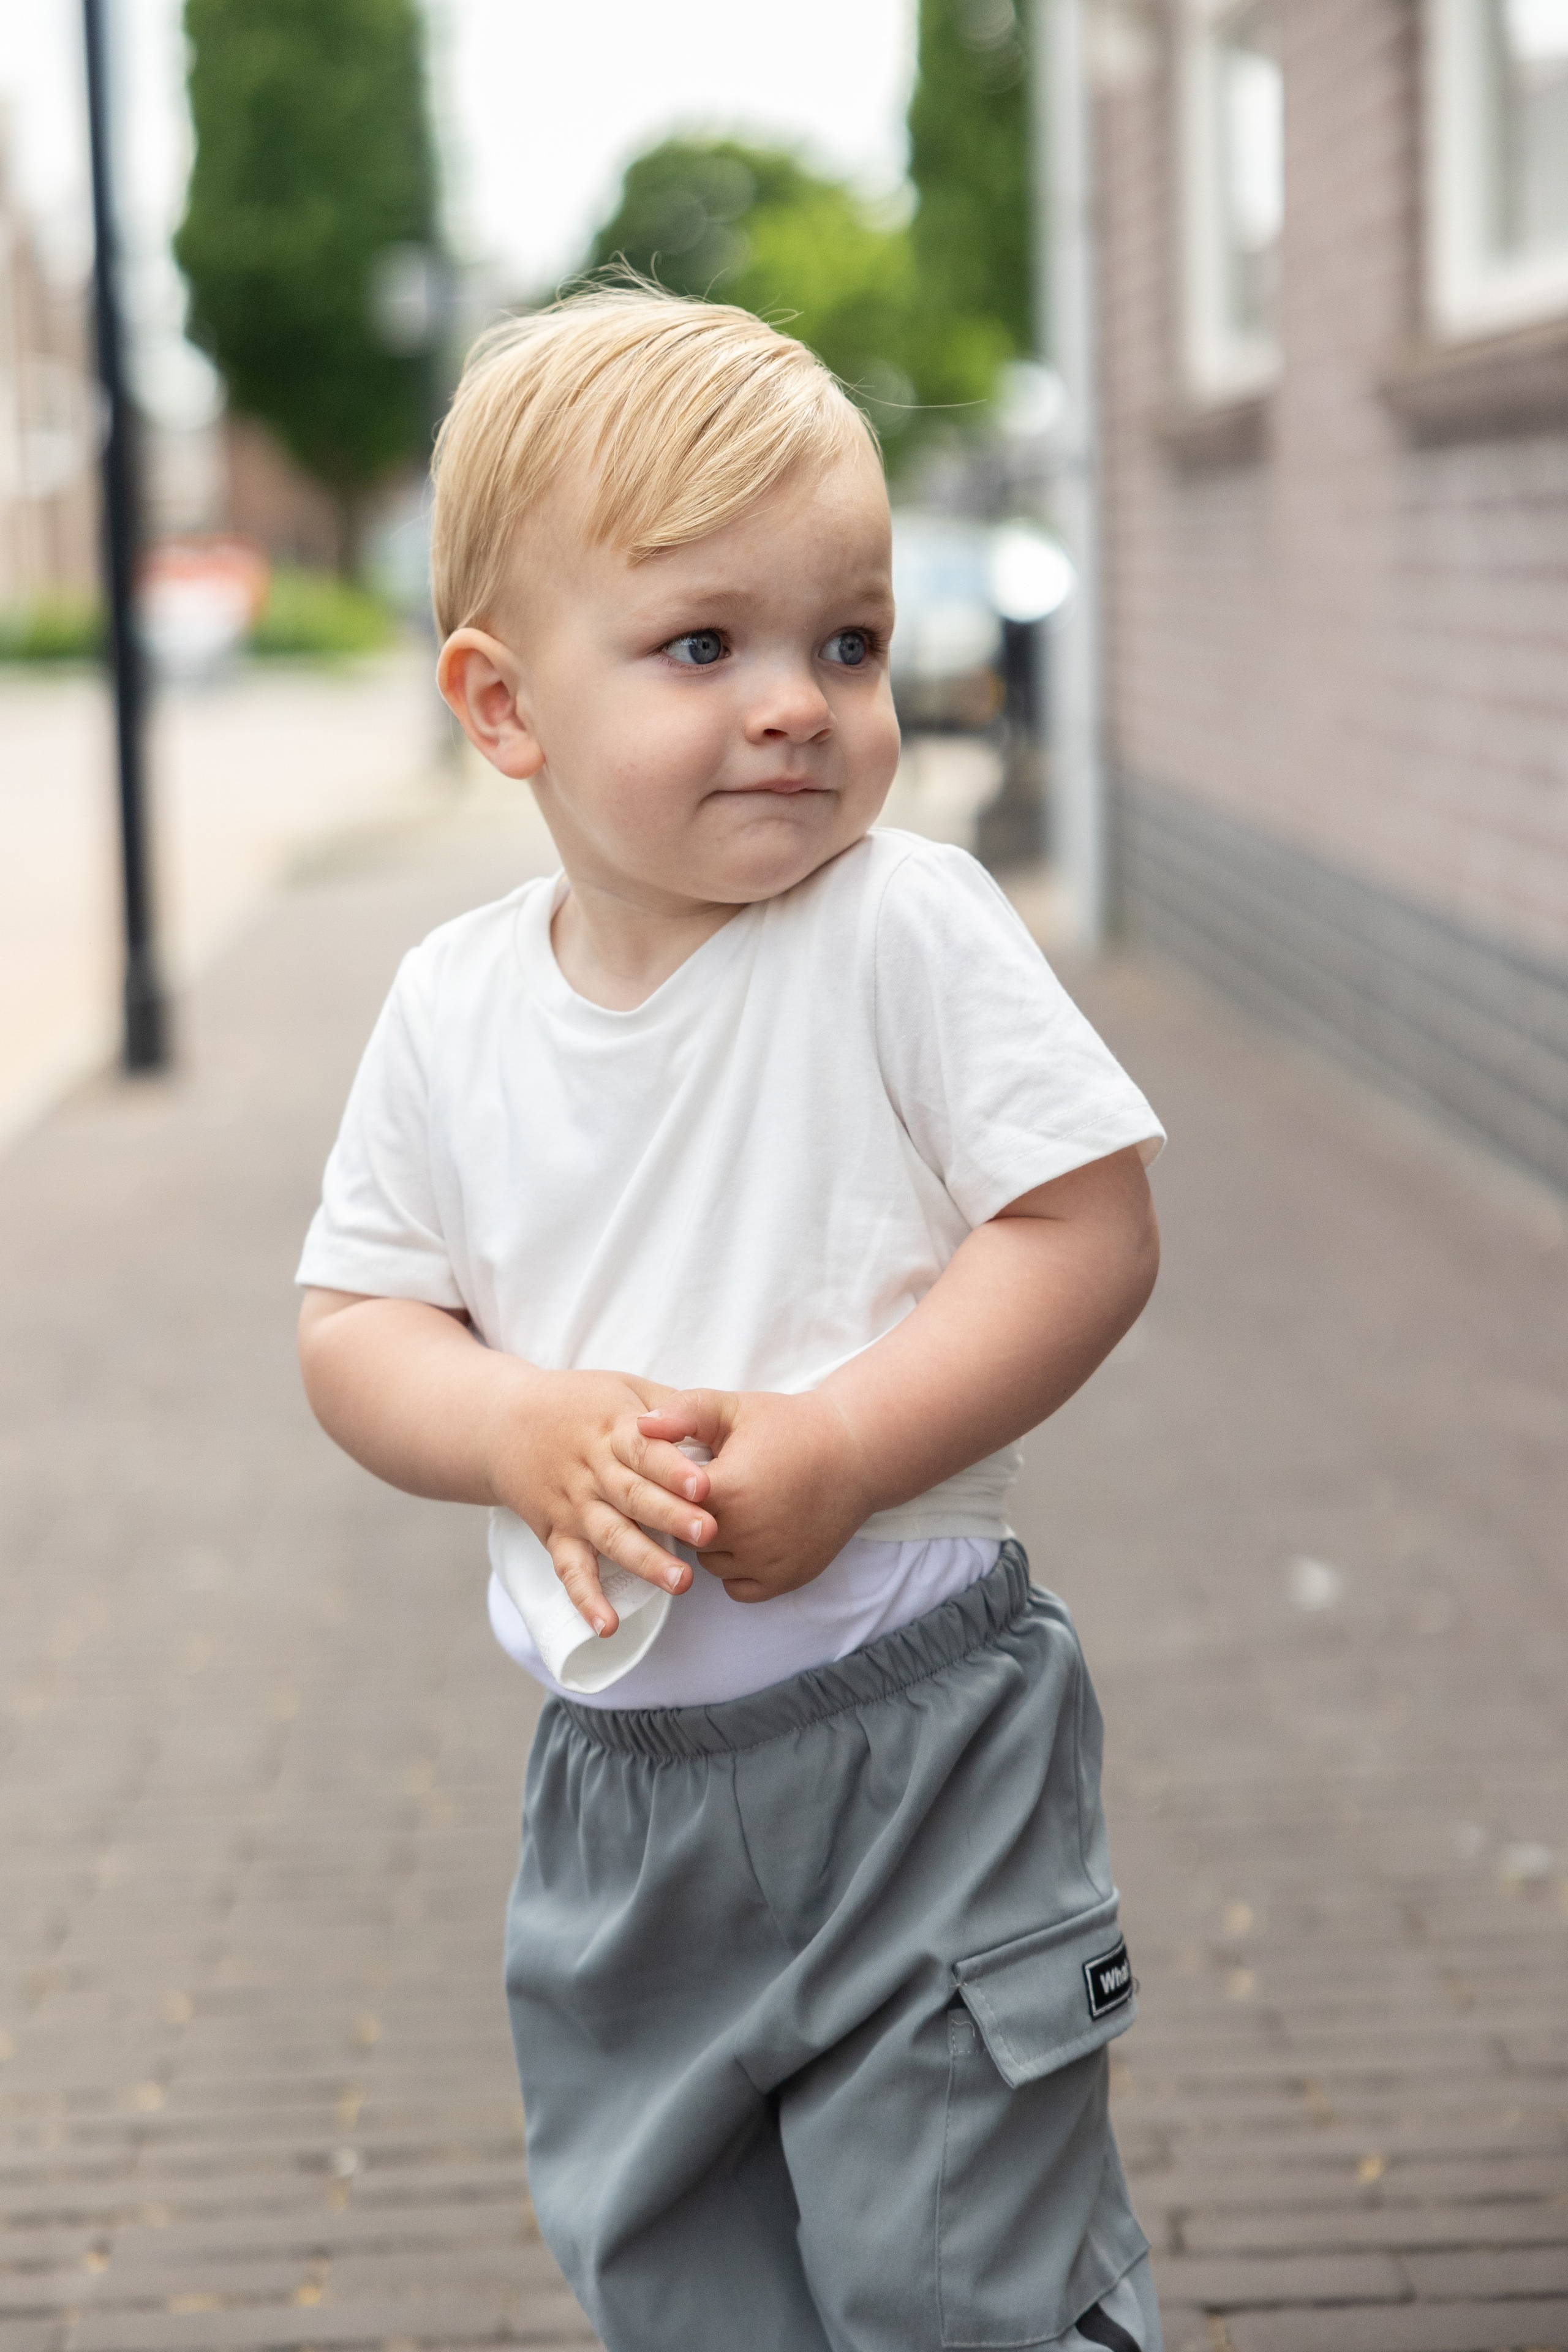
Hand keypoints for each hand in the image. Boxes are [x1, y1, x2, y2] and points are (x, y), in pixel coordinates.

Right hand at [485, 1369, 717, 1636]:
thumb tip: (716, 1422)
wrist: (502, 1422)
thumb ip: (668, 1406)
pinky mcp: (555, 1533)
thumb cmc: (579, 1403)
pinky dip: (586, 1599)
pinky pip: (570, 1569)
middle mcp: (592, 1470)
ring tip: (680, 1582)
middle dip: (671, 1516)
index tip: (704, 1485)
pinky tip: (607, 1626)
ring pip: (610, 1536)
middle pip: (633, 1496)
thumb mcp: (623, 1388)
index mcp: (612, 1430)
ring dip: (644, 1561)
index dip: (673, 1468)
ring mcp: (573, 1505)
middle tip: (709, 1534)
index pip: (644, 1450)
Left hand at [632, 1390, 874, 1602]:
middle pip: (685, 1536)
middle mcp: (743, 1533)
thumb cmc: (790, 1426)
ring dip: (712, 1544)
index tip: (688, 1473)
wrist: (854, 1453)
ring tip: (735, 1511)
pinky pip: (739, 1588)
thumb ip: (683, 1413)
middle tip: (713, 1491)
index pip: (666, 1501)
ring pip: (710, 1564)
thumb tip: (639, 1427)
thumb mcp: (734, 1408)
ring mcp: (766, 1560)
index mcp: (723, 1489)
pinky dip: (738, 1569)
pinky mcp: (786, 1578)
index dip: (672, 1487)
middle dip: (690, 1515)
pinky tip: (750, 1538)